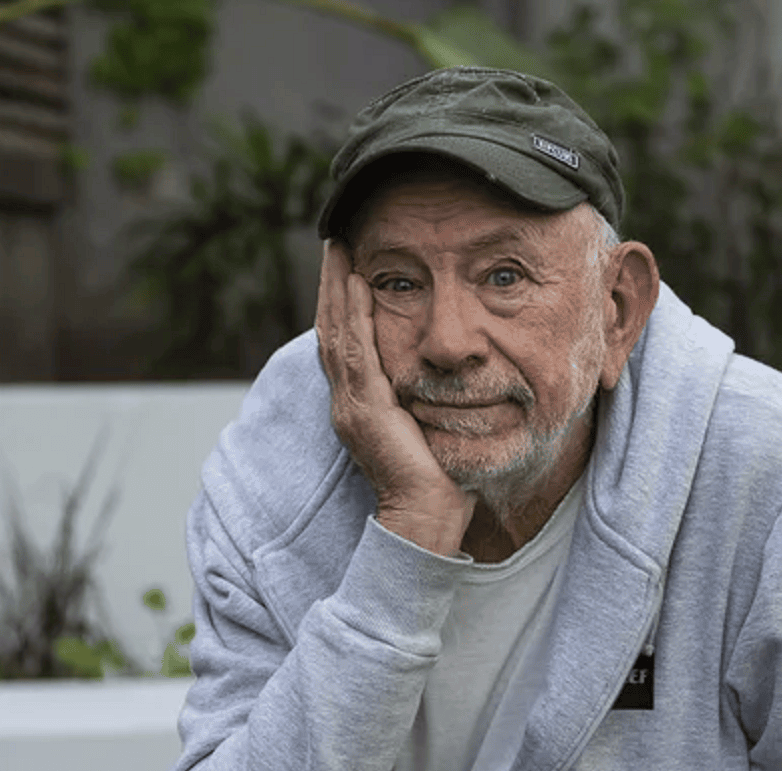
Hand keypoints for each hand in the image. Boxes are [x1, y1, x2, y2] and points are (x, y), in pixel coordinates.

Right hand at [317, 241, 474, 555]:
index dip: (343, 302)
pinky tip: (358, 284)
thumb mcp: (430, 426)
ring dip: (337, 287)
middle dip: (332, 283)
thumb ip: (425, 398)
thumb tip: (449, 372)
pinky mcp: (365, 409)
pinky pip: (356, 351)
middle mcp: (347, 400)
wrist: (426, 520)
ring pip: (336, 332)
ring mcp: (352, 404)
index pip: (346, 341)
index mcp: (360, 404)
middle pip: (331, 328)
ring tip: (340, 248)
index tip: (349, 265)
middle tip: (336, 240)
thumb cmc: (438, 480)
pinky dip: (355, 315)